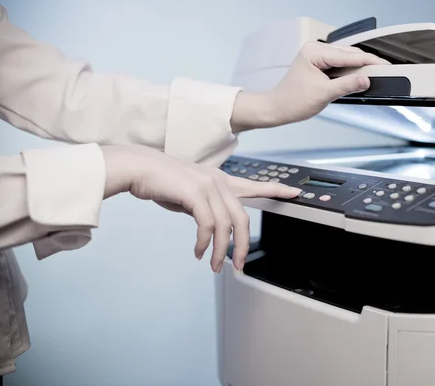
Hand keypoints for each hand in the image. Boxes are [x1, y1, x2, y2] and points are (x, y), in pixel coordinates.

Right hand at [101, 145, 300, 272]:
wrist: (140, 167)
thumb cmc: (163, 182)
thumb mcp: (191, 194)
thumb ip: (207, 206)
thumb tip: (212, 227)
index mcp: (222, 180)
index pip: (255, 186)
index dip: (277, 190)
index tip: (295, 193)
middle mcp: (220, 182)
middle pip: (243, 219)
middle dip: (242, 247)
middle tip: (238, 267)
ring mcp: (209, 186)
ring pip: (226, 226)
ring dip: (220, 251)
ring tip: (212, 265)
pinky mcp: (196, 193)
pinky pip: (207, 226)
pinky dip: (203, 243)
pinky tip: (198, 252)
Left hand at [230, 41, 388, 131]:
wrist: (278, 108)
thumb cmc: (293, 101)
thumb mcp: (324, 94)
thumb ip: (347, 85)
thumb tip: (365, 80)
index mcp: (314, 52)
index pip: (348, 55)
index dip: (368, 61)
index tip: (384, 66)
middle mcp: (315, 49)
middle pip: (349, 54)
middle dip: (366, 63)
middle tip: (385, 70)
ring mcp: (317, 56)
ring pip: (346, 59)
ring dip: (359, 67)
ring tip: (375, 74)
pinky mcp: (319, 64)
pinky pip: (340, 64)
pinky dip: (350, 71)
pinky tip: (359, 77)